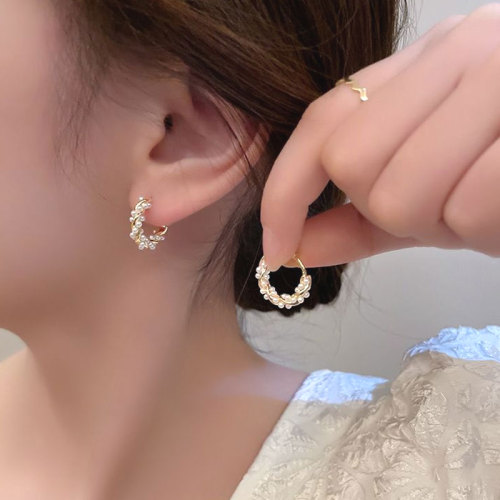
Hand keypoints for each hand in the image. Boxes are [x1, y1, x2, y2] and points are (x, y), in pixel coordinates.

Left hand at [260, 3, 499, 271]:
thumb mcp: (439, 180)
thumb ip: (360, 216)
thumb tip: (291, 248)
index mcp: (428, 62)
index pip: (322, 123)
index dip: (286, 191)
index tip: (276, 247)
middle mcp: (462, 52)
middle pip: (355, 167)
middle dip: (393, 210)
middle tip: (449, 204)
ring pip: (404, 195)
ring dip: (445, 222)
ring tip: (490, 200)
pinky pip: (470, 207)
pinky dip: (490, 228)